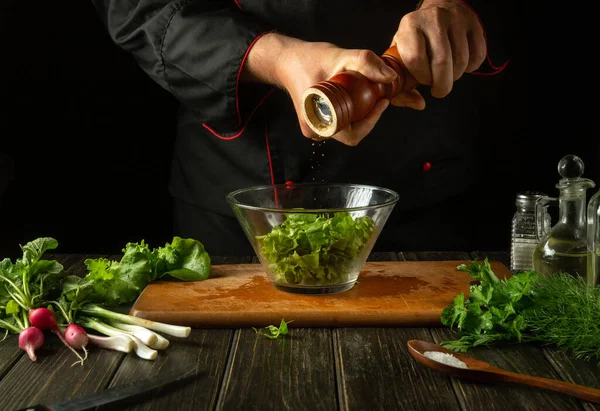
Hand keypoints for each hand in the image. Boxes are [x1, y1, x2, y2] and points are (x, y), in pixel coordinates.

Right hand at [245, 34, 401, 145]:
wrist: (287, 59)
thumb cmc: (309, 59)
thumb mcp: (339, 56)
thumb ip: (365, 63)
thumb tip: (391, 78)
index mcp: (316, 123)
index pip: (353, 134)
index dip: (371, 121)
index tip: (382, 101)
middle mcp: (315, 130)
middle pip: (352, 133)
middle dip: (368, 116)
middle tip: (378, 96)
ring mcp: (315, 127)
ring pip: (347, 128)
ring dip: (361, 114)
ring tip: (368, 94)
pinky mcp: (317, 121)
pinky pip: (340, 122)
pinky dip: (352, 111)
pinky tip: (356, 96)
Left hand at [390, 0, 485, 105]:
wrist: (437, 10)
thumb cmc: (417, 40)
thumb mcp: (401, 56)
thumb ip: (403, 84)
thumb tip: (418, 104)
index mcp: (410, 27)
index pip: (415, 59)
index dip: (422, 77)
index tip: (424, 81)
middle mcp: (433, 20)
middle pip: (441, 62)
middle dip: (442, 84)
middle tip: (439, 90)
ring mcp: (455, 20)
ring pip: (461, 60)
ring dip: (455, 76)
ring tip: (448, 74)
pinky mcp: (474, 24)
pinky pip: (478, 55)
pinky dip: (470, 67)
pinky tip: (461, 64)